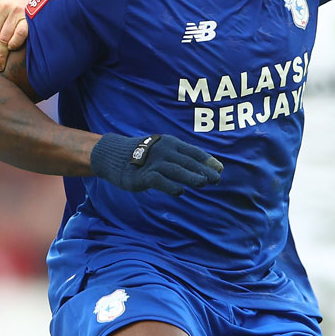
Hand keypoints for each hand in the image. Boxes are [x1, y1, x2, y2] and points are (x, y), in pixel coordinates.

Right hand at [89, 133, 223, 194]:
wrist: (114, 156)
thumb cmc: (145, 156)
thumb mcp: (164, 152)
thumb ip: (182, 159)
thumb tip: (206, 170)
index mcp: (172, 143)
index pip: (194, 152)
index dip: (208, 160)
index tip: (220, 169)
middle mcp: (164, 151)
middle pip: (188, 161)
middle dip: (203, 170)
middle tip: (216, 180)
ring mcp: (153, 163)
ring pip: (176, 170)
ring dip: (190, 176)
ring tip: (203, 183)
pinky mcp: (142, 176)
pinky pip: (158, 180)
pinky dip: (170, 186)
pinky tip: (180, 192)